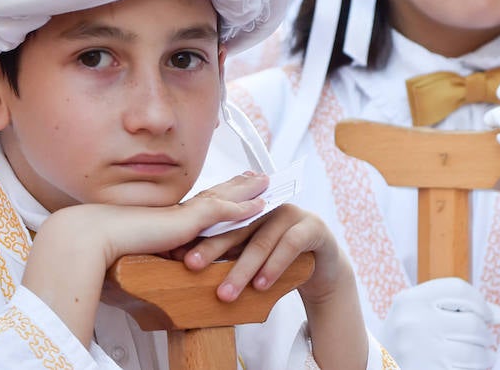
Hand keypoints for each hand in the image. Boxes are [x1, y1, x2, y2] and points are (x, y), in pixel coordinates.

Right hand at [87, 172, 269, 267]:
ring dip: (248, 190)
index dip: (218, 192)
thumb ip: (149, 253)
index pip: (199, 201)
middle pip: (216, 192)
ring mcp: (183, 213)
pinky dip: (243, 209)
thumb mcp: (135, 249)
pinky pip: (223, 212)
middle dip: (239, 184)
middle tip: (259, 175)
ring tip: (267, 182)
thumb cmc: (106, 245)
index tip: (233, 185)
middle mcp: (178, 209)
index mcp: (168, 216)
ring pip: (224, 197)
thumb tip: (151, 264)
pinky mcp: (187, 220)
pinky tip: (260, 206)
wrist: (95, 236)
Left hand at [184, 203, 367, 369]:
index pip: (221, 219)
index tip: (176, 252)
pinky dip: (273, 266)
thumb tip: (187, 265)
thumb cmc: (280, 259)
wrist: (324, 266)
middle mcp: (269, 206)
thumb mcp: (252, 255)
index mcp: (251, 208)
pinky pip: (289, 245)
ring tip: (226, 293)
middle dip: (212, 248)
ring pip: (261, 241)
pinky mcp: (313, 227)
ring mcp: (292, 213)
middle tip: (191, 266)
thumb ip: (228, 254)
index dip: (199, 235)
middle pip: (236, 227)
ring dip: (242, 269)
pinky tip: (261, 285)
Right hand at [380, 278, 499, 369]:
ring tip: (478, 355)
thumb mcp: (416, 313)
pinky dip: (477, 368)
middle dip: (484, 333)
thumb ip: (453, 307)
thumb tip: (497, 314)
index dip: (480, 302)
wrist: (379, 366)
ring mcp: (422, 350)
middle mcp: (414, 322)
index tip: (488, 315)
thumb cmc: (406, 339)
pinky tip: (468, 365)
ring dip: (484, 354)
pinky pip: (469, 369)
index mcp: (410, 300)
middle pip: (473, 322)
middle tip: (481, 339)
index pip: (459, 290)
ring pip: (476, 351)